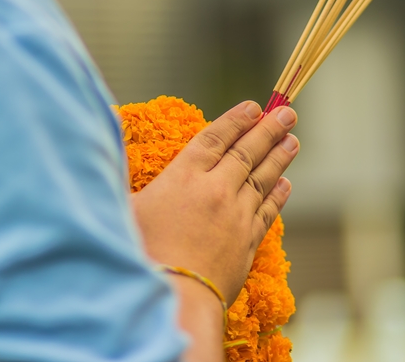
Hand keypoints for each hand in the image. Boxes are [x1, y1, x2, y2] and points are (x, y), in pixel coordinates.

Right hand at [132, 101, 298, 304]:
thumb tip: (111, 132)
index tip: (254, 106)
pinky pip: (268, 211)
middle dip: (268, 129)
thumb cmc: (138, 252)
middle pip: (246, 152)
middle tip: (287, 113)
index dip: (236, 120)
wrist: (173, 298)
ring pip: (263, 178)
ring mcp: (235, 215)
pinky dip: (279, 195)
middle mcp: (215, 190)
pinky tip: (286, 184)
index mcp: (183, 177)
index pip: (216, 138)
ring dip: (280, 157)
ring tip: (293, 139)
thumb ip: (122, 170)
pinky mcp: (247, 241)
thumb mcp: (123, 206)